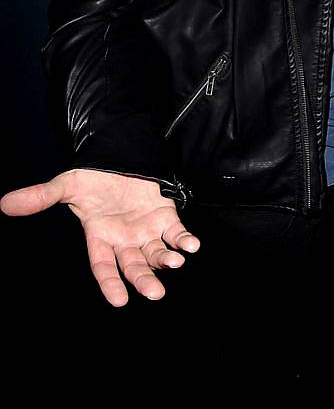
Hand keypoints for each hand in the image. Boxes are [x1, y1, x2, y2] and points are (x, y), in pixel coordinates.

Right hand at [1, 168, 199, 306]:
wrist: (120, 157)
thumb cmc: (93, 177)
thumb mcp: (67, 185)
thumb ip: (43, 196)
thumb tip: (5, 203)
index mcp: (99, 237)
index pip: (103, 267)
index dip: (110, 283)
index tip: (119, 301)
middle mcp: (123, 239)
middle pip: (133, 266)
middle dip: (144, 279)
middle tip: (155, 293)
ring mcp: (145, 229)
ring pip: (155, 253)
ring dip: (165, 260)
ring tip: (175, 263)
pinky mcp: (164, 216)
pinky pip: (176, 232)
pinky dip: (183, 240)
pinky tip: (192, 246)